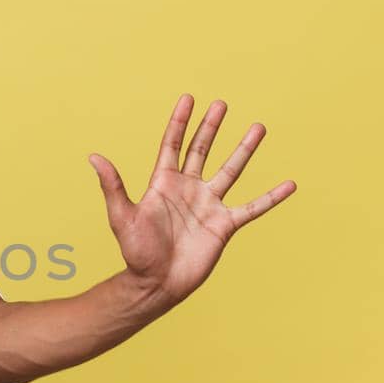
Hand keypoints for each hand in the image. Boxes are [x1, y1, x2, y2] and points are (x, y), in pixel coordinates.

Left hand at [88, 94, 295, 304]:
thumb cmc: (136, 253)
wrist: (156, 284)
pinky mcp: (224, 224)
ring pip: (230, 170)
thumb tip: (93, 157)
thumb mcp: (122, 217)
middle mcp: (188, 189)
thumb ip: (112, 186)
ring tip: (258, 127)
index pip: (173, 145)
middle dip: (210, 127)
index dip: (180, 122)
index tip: (189, 98)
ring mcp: (208, 205)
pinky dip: (271, 197)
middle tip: (221, 104)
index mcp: (163, 183)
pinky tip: (290, 184)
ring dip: (244, 149)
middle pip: (202, 150)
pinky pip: (253, 207)